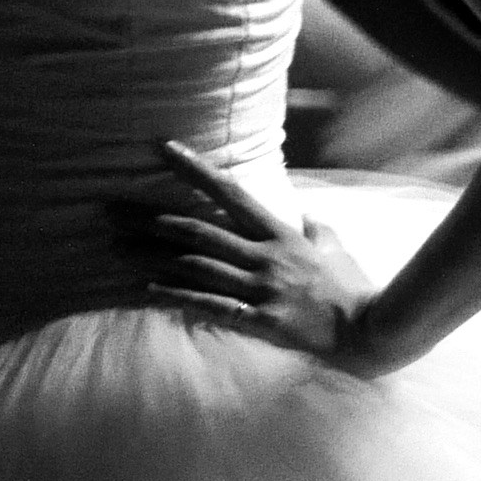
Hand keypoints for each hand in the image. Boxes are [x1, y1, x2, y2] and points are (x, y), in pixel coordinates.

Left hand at [137, 141, 390, 365]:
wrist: (371, 331)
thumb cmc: (354, 290)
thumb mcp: (337, 250)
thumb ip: (318, 231)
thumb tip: (307, 215)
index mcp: (281, 234)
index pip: (231, 192)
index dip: (195, 169)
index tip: (163, 149)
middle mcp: (265, 257)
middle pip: (197, 230)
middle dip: (149, 218)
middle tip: (109, 210)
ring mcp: (262, 289)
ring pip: (196, 265)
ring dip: (151, 255)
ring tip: (116, 248)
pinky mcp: (260, 321)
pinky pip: (211, 304)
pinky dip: (178, 295)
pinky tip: (148, 288)